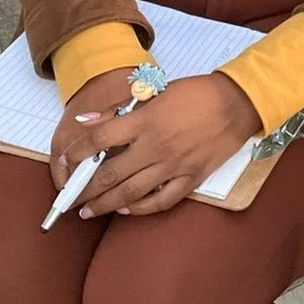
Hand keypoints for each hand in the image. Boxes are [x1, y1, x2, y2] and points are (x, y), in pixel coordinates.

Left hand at [57, 73, 261, 216]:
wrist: (237, 103)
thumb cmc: (197, 93)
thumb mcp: (156, 91)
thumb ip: (120, 109)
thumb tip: (87, 120)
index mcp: (145, 121)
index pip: (98, 141)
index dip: (76, 153)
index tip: (66, 161)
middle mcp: (155, 147)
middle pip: (109, 174)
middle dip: (84, 189)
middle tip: (71, 198)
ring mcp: (173, 166)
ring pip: (130, 192)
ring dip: (104, 204)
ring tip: (89, 211)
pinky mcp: (191, 178)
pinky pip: (161, 201)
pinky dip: (140, 208)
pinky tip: (127, 208)